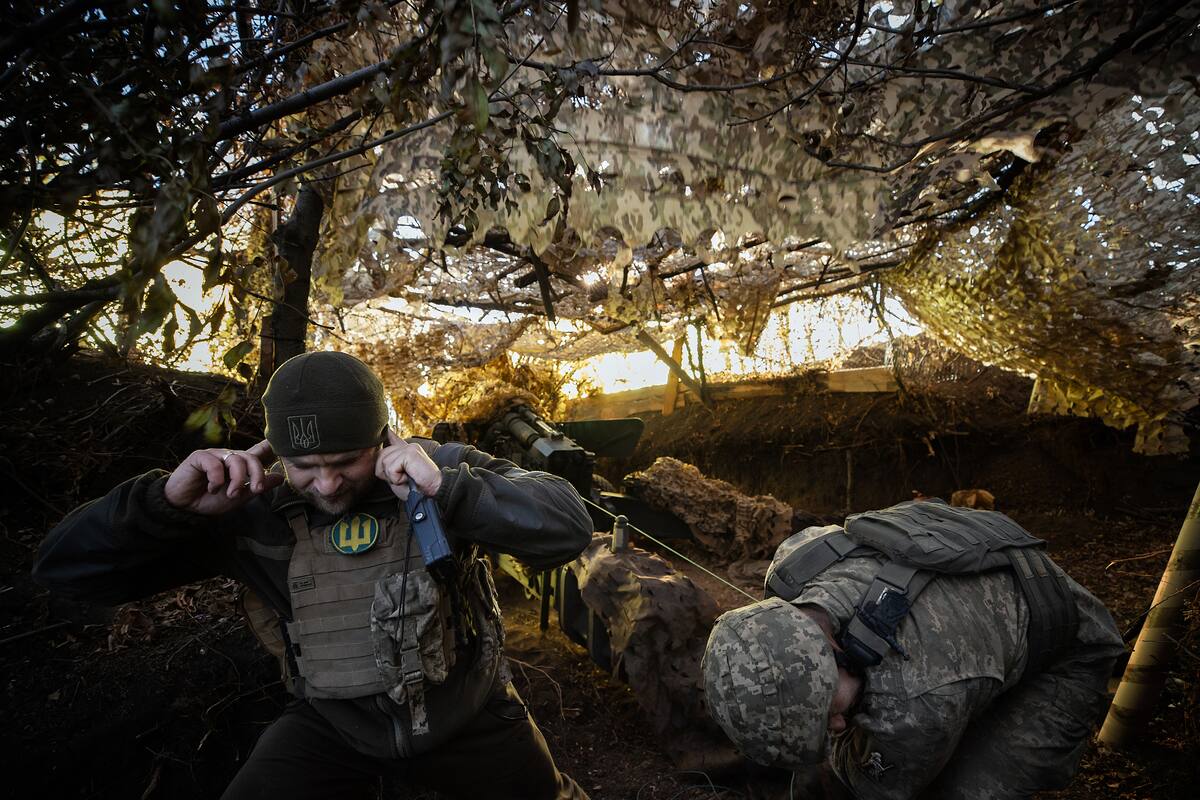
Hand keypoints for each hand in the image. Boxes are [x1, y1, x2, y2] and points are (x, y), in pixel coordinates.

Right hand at [163, 439, 283, 514]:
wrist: (184, 508)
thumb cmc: (210, 501)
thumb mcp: (238, 498)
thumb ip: (256, 487)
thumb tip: (279, 477)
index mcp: (238, 465)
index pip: (256, 452)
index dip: (269, 446)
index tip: (282, 440)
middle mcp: (228, 456)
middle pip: (251, 457)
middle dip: (257, 474)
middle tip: (256, 490)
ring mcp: (214, 455)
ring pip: (235, 460)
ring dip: (236, 480)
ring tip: (230, 494)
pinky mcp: (199, 456)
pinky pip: (214, 464)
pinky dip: (216, 480)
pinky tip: (211, 488)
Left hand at [376, 429, 442, 499]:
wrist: (432, 492)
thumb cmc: (417, 488)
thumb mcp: (398, 477)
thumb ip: (390, 466)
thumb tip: (383, 454)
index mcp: (407, 451)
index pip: (394, 438)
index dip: (388, 435)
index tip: (387, 429)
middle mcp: (409, 446)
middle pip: (381, 455)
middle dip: (385, 471)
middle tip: (401, 478)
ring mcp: (409, 448)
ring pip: (384, 462)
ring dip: (392, 476)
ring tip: (406, 478)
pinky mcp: (410, 453)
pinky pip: (391, 467)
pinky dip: (396, 478)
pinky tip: (408, 477)